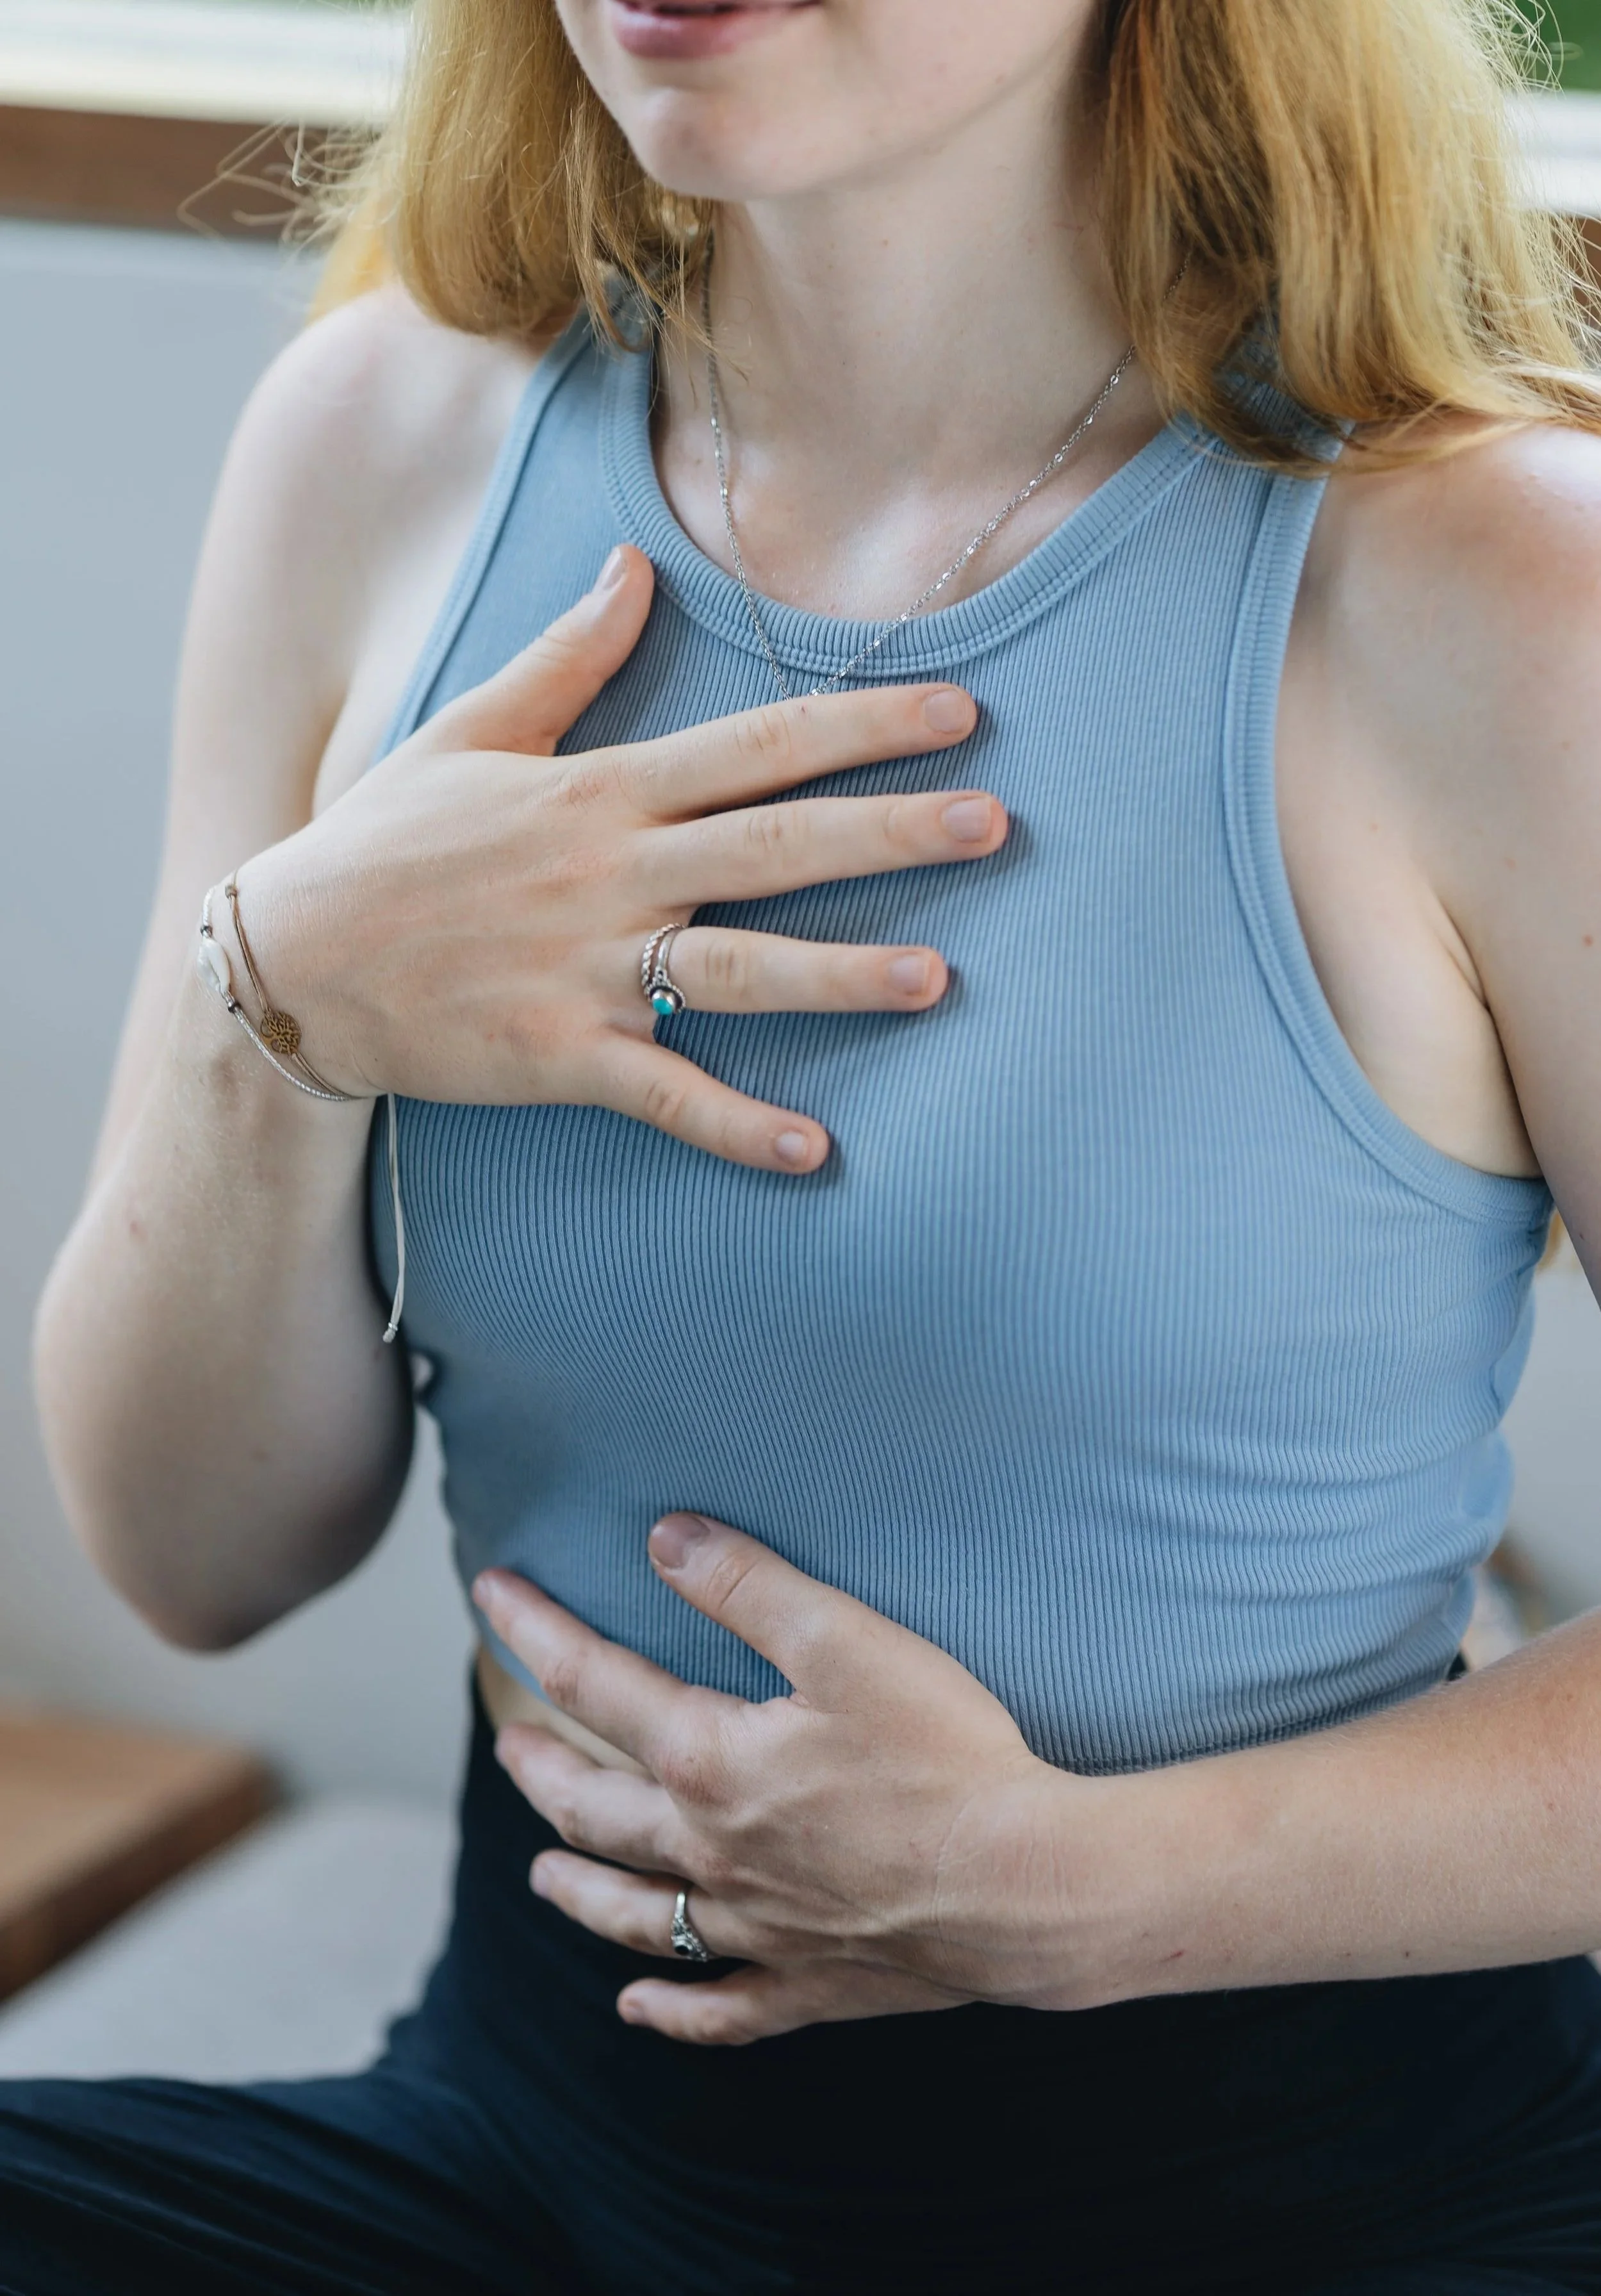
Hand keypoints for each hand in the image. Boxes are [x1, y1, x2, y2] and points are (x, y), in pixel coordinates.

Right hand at [236, 546, 1002, 1170]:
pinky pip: (666, 1094)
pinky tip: (816, 1151)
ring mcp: (588, 969)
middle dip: (888, 831)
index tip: (958, 708)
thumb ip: (569, 656)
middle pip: (772, 846)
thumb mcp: (471, 731)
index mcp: (599, 790)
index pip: (754, 744)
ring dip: (839, 977)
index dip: (861, 723)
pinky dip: (737, 1126)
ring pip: (736, 971)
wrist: (292, 961)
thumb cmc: (387, 842)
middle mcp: (609, 874)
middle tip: (994, 823)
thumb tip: (636, 565)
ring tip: (938, 980)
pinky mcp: (562, 1054)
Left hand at [473, 1515, 1113, 2045]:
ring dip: (579, 1890)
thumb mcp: (845, 1640)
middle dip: (541, 1768)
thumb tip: (663, 1537)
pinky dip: (671, 2008)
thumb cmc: (945, 1755)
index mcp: (711, 1761)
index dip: (534, 1631)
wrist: (1027, 1884)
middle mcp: (714, 1850)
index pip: (594, 1684)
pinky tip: (637, 2006)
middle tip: (509, 1739)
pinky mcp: (814, 1980)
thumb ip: (748, 1584)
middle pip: (596, 1808)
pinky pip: (722, 2005)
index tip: (490, 1596)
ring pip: (639, 1913)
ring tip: (541, 1872)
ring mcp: (759, 1925)